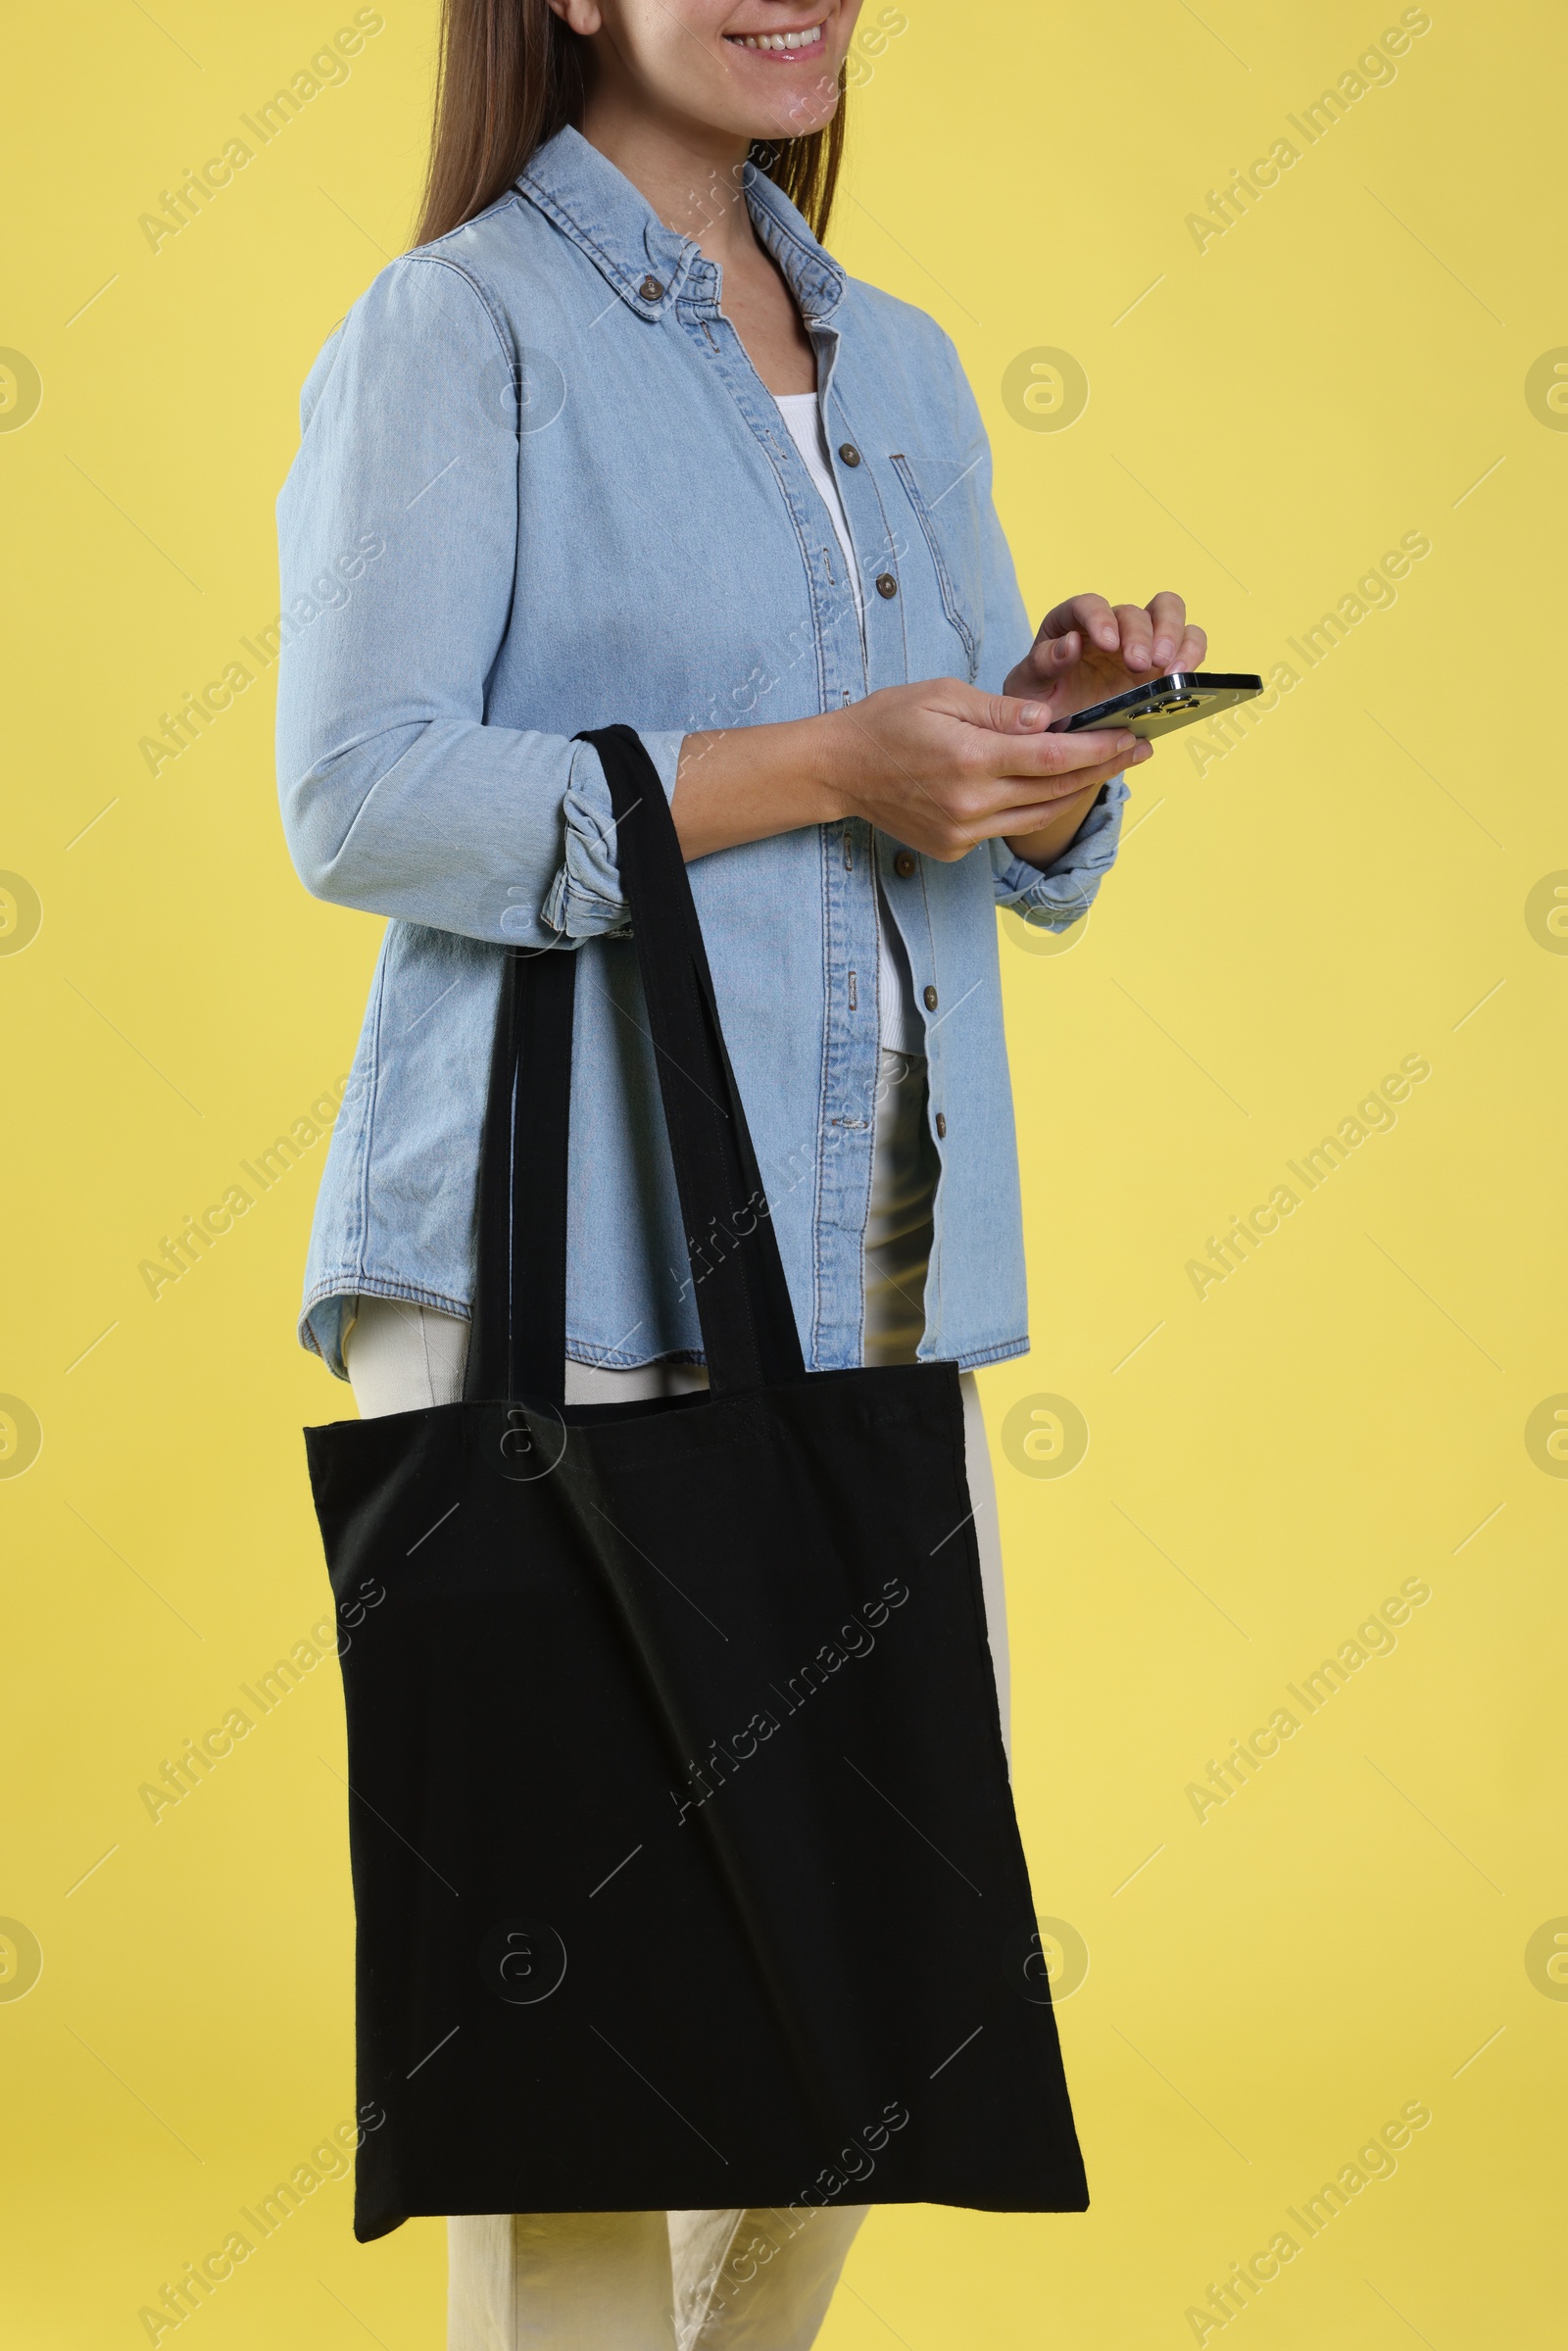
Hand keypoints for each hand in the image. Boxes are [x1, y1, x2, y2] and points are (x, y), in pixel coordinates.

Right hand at [672, 677, 1144, 866]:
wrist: (839, 770)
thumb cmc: (888, 721)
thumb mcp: (943, 696)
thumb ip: (1000, 711)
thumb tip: (1049, 718)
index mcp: (970, 760)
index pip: (1054, 757)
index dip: (1101, 750)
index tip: (1134, 738)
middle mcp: (971, 804)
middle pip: (1055, 789)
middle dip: (1102, 768)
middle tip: (1137, 749)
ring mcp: (964, 832)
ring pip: (1039, 814)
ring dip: (1076, 791)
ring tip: (1106, 767)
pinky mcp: (955, 847)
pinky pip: (1011, 826)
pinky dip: (1037, 805)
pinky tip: (1054, 786)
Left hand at [1004, 589, 1208, 720]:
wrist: (1059, 733)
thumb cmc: (1040, 703)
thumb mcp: (1028, 687)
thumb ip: (1044, 663)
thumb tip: (1071, 643)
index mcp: (1071, 624)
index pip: (1088, 605)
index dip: (1099, 618)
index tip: (1107, 643)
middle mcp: (1110, 627)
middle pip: (1134, 611)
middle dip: (1140, 634)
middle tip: (1139, 664)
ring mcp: (1140, 643)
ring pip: (1169, 614)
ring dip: (1173, 636)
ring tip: (1168, 669)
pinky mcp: (1162, 664)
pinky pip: (1188, 643)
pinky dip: (1192, 653)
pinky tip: (1181, 677)